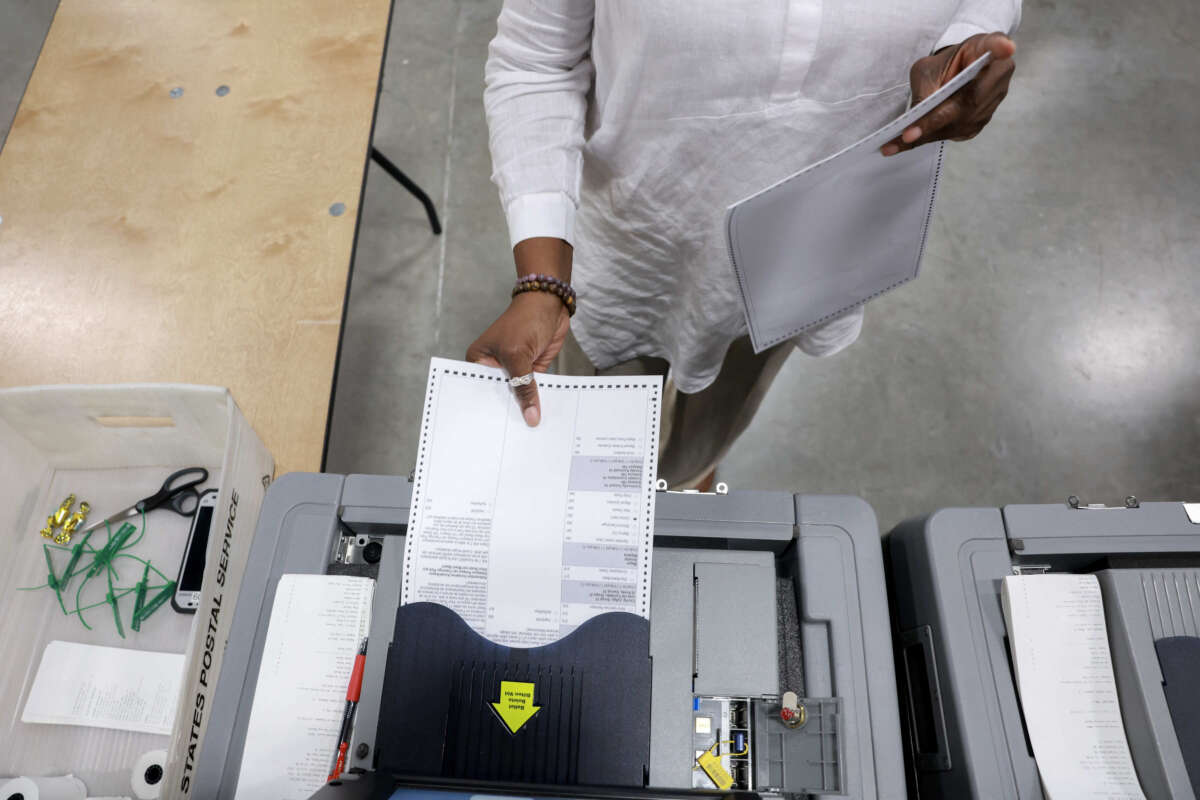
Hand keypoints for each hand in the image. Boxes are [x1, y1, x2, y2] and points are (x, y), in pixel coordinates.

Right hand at [466, 287, 569, 426]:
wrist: (549, 304)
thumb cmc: (525, 320)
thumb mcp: (519, 356)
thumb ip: (524, 387)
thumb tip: (530, 416)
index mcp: (478, 361)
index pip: (480, 390)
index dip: (487, 410)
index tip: (492, 432)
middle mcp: (493, 367)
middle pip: (499, 396)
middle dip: (507, 412)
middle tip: (512, 438)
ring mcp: (513, 369)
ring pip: (518, 395)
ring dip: (525, 407)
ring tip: (529, 431)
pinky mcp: (531, 370)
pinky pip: (534, 391)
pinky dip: (538, 401)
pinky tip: (542, 417)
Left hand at [881, 32, 1015, 155]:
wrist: (953, 73)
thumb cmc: (942, 65)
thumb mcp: (928, 66)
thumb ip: (926, 85)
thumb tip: (920, 113)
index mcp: (988, 47)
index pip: (995, 46)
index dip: (999, 48)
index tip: (1006, 48)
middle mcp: (999, 73)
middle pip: (969, 101)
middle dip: (934, 121)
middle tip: (907, 135)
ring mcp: (994, 100)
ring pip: (960, 122)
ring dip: (927, 135)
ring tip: (895, 145)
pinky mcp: (982, 121)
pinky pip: (955, 133)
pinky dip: (929, 138)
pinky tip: (904, 144)